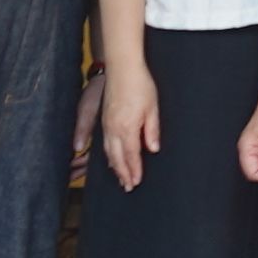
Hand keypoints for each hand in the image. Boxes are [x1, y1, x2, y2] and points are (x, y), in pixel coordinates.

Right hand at [98, 62, 160, 188]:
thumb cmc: (140, 86)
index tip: (136, 182)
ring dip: (115, 166)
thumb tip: (153, 149)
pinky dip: (108, 155)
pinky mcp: (104, 119)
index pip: (131, 155)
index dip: (134, 170)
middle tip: (128, 187)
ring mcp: (106, 124)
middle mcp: (113, 129)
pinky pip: (104, 143)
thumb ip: (152, 130)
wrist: (122, 69)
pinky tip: (112, 158)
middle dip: (122, 173)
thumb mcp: (153, 108)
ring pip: (108, 152)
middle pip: (117, 157)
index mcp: (126, 127)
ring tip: (120, 177)